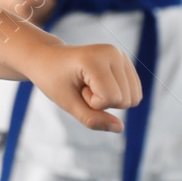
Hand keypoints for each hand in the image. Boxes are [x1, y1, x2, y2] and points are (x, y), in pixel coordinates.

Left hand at [19, 43, 140, 133]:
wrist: (47, 58)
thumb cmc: (53, 79)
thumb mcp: (67, 103)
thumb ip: (92, 118)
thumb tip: (120, 128)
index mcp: (96, 59)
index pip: (111, 98)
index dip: (92, 103)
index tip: (77, 89)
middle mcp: (113, 53)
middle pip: (125, 100)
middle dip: (102, 102)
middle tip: (82, 86)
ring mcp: (121, 55)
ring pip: (133, 98)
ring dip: (110, 99)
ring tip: (89, 84)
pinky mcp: (125, 61)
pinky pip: (134, 93)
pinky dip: (117, 95)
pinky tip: (98, 83)